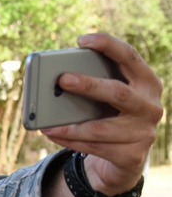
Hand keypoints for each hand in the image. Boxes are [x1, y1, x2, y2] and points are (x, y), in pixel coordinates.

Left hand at [42, 32, 162, 195]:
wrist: (126, 158)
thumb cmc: (111, 117)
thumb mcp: (107, 99)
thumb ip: (94, 85)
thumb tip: (55, 83)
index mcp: (147, 82)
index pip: (130, 57)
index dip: (108, 45)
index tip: (82, 39)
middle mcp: (150, 105)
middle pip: (118, 92)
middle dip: (89, 85)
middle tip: (62, 79)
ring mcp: (144, 132)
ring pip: (101, 128)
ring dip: (70, 125)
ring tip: (45, 123)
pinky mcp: (133, 155)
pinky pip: (94, 148)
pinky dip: (69, 141)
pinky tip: (51, 134)